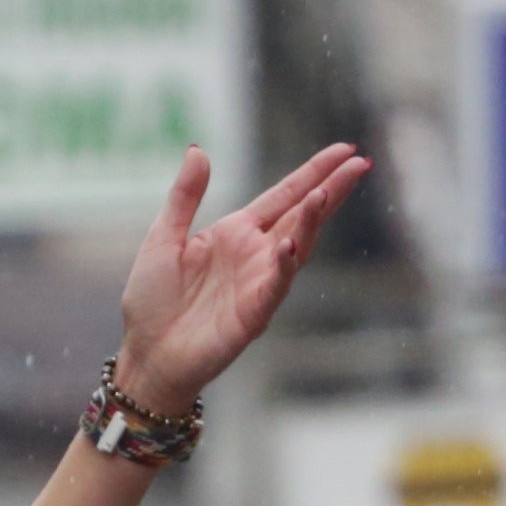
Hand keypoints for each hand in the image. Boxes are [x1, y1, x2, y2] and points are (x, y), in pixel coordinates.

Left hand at [112, 141, 371, 416]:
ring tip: (323, 193)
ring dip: (310, 221)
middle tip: (360, 163)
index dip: (312, 174)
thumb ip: (184, 197)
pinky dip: (283, 266)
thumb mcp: (163, 239)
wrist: (145, 356)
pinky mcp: (253, 315)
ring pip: (295, 246)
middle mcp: (255, 256)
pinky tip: (289, 245)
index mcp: (236, 234)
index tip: (343, 150)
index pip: (284, 196)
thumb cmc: (152, 302)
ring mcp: (258, 284)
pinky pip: (274, 287)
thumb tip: (197, 149)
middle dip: (330, 190)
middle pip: (301, 216)